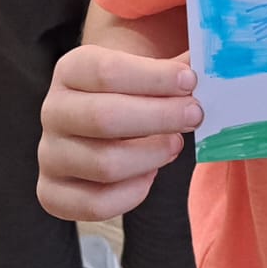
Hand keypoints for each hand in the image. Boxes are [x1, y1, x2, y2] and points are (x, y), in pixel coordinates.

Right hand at [36, 44, 199, 220]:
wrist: (98, 122)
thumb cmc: (130, 92)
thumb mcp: (146, 70)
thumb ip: (177, 67)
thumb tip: (217, 63)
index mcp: (70, 70)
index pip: (107, 72)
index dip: (153, 78)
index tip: (190, 81)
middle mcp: (53, 110)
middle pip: (104, 118)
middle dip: (158, 117)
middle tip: (195, 115)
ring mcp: (49, 154)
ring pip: (104, 164)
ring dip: (150, 155)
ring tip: (175, 144)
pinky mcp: (52, 193)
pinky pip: (95, 204)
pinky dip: (131, 192)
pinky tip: (150, 174)